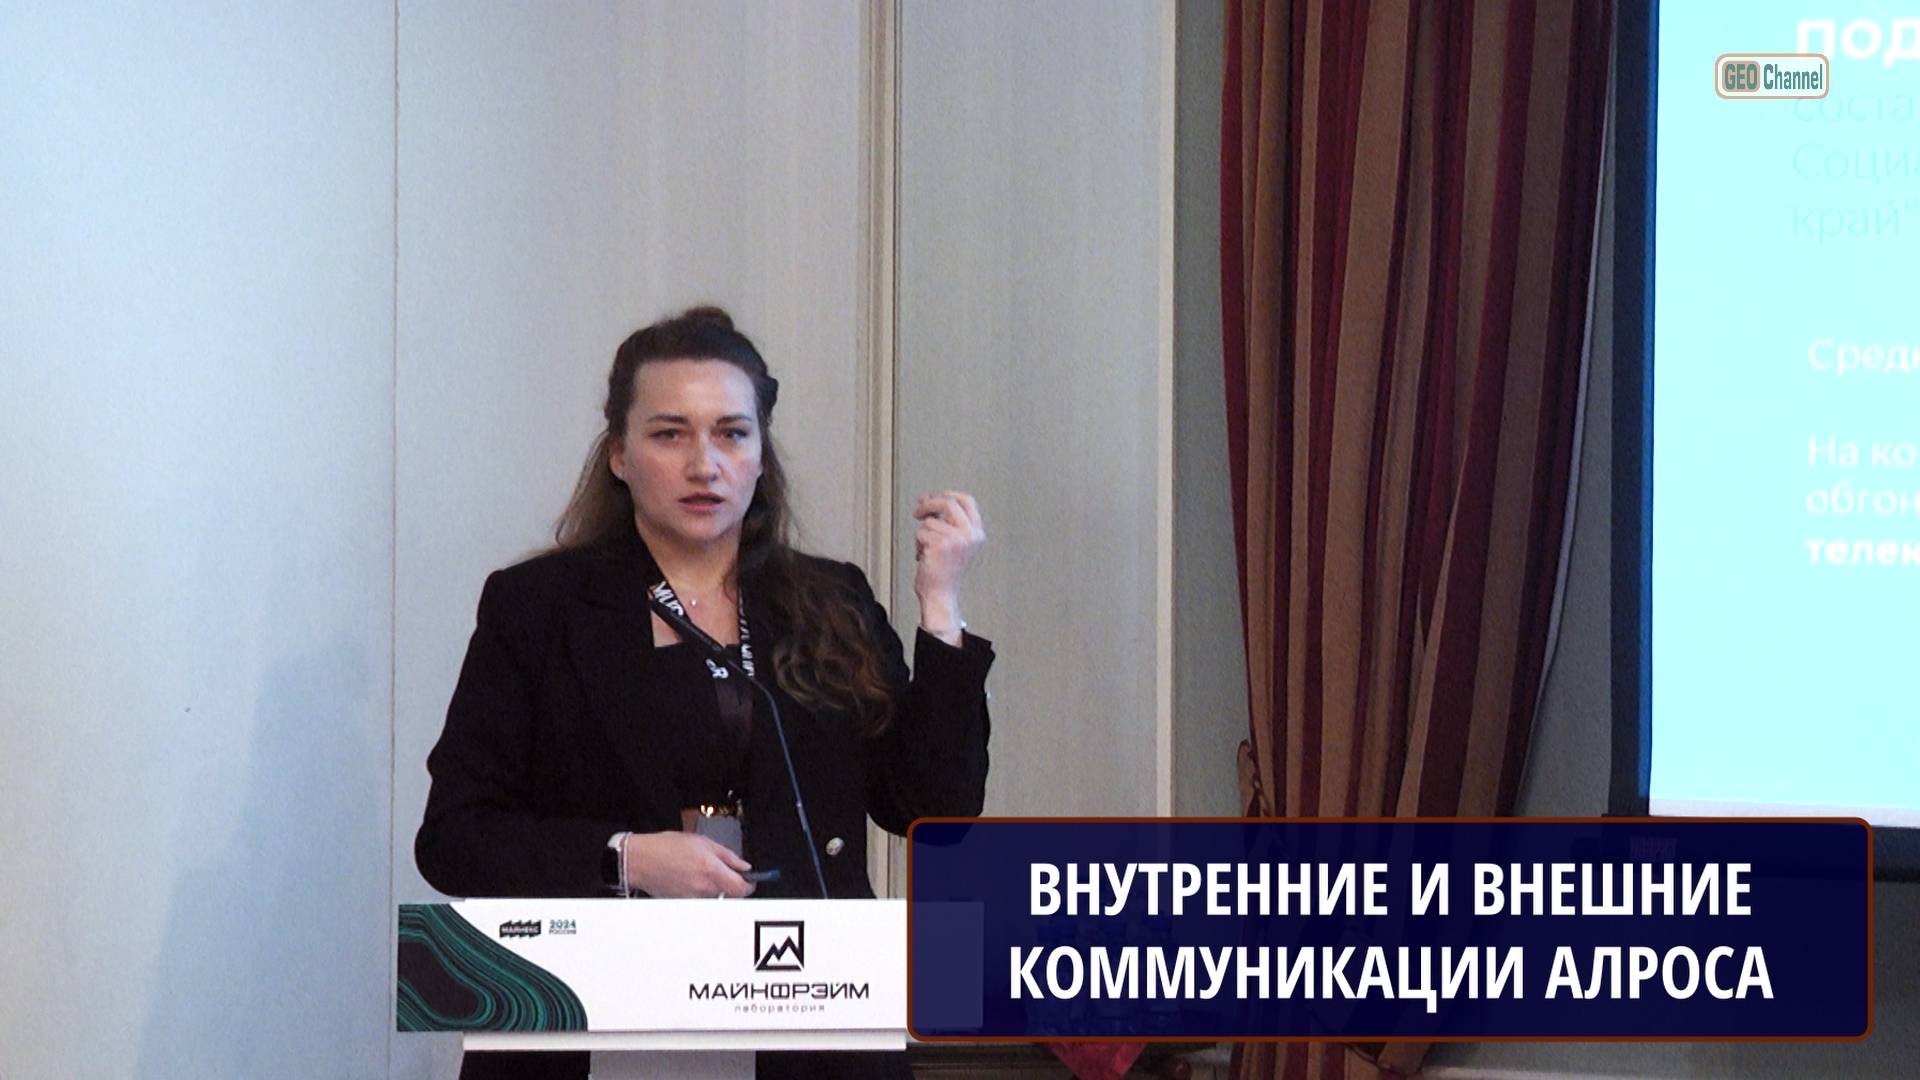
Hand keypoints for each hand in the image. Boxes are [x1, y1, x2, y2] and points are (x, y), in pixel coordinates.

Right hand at [623, 831, 755, 897]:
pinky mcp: (685, 904)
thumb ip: (727, 855)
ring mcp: (694, 898)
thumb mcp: (702, 842)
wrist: (640, 861)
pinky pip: (701, 899)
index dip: (749, 884)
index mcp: (712, 870)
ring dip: (714, 887)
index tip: (750, 879)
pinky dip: (701, 891)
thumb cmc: (666, 848)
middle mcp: (704, 889)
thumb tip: (744, 865)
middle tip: (723, 871)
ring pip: (716, 897)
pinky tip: (690, 878)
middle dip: (730, 883)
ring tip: (700, 872)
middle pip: (730, 894)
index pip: (742, 888)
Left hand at [912, 490, 984, 641]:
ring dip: (922, 534)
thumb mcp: (959, 545)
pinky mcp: (940, 545)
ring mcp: (956, 539)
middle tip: (918, 510)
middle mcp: (970, 535)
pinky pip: (921, 533)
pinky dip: (918, 544)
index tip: (933, 497)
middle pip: (948, 502)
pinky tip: (924, 557)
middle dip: (928, 503)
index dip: (948, 494)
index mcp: (977, 533)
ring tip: (927, 550)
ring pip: (930, 521)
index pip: (967, 501)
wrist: (941, 595)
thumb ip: (953, 524)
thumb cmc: (945, 572)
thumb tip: (932, 502)